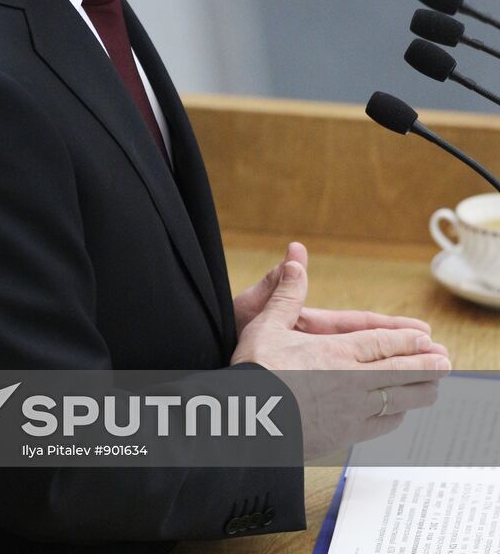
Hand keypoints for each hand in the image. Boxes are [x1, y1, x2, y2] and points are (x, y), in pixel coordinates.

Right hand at [230, 259, 450, 459]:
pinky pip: (379, 424)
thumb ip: (287, 293)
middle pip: (398, 371)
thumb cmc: (254, 370)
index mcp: (335, 351)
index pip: (380, 343)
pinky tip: (399, 414)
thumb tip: (296, 258)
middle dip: (424, 365)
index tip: (427, 339)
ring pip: (396, 400)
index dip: (406, 340)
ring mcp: (350, 411)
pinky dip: (395, 416)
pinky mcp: (343, 435)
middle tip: (446, 362)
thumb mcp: (267, 324)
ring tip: (434, 388)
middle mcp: (350, 380)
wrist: (248, 421)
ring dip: (418, 392)